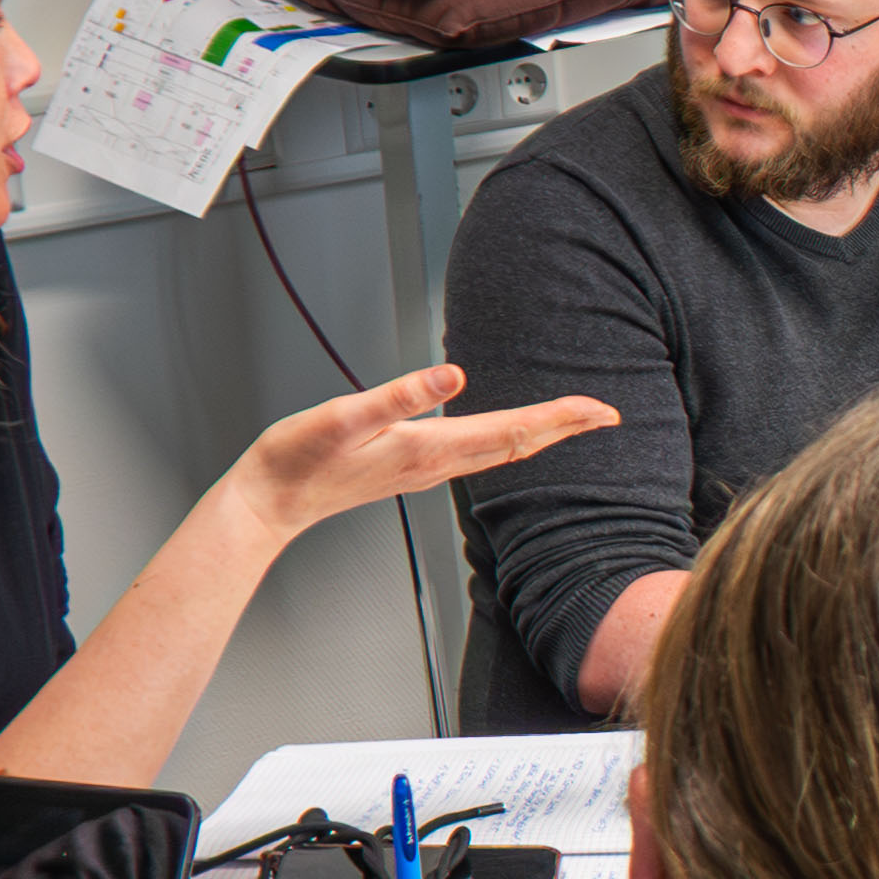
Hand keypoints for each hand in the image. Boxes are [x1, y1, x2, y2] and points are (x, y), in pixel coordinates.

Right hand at [235, 364, 616, 539]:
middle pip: (517, 444)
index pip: (513, 431)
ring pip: (500, 451)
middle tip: (608, 413)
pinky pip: (476, 454)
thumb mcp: (345, 418)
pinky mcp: (410, 467)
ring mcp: (425, 469)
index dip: (560, 418)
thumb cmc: (299, 460)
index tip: (601, 410)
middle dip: (565, 428)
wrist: (270, 501)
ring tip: (572, 420)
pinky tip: (509, 434)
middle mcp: (436, 464)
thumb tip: (451, 377)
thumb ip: (399, 396)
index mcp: (429, 449)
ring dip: (540, 434)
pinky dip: (507, 440)